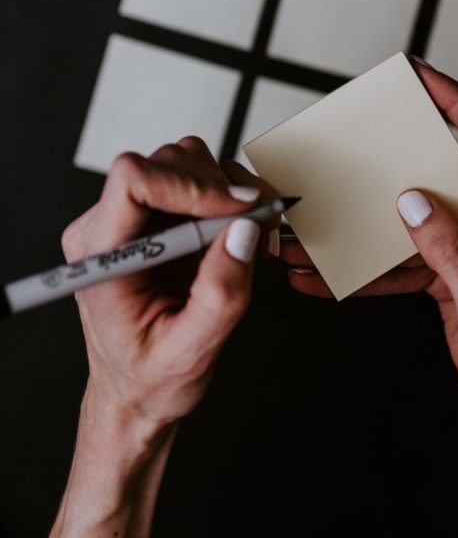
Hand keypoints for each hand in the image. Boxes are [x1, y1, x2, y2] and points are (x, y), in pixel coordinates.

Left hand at [61, 136, 279, 425]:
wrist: (136, 390)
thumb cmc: (150, 377)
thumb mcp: (191, 352)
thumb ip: (220, 295)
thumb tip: (245, 230)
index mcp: (102, 257)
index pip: (133, 181)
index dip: (189, 184)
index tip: (236, 209)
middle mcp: (109, 227)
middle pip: (167, 163)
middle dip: (221, 190)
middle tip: (259, 225)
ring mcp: (132, 217)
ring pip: (185, 162)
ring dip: (229, 191)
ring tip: (253, 232)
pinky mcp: (157, 214)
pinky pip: (198, 179)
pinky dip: (231, 197)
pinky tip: (242, 232)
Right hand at [282, 60, 457, 535]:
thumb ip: (454, 256)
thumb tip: (414, 204)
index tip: (425, 78)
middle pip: (447, 173)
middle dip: (399, 155)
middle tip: (363, 132)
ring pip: (416, 220)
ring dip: (368, 224)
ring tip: (321, 223)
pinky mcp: (455, 274)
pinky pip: (406, 260)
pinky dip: (370, 267)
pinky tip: (331, 275)